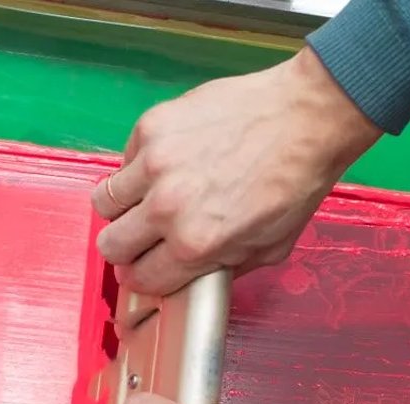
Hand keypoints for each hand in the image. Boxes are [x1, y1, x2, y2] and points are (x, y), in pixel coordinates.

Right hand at [91, 48, 381, 295]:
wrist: (305, 118)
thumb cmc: (295, 180)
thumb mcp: (271, 248)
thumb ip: (224, 269)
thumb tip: (192, 278)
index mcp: (196, 245)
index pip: (139, 279)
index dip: (143, 277)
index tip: (147, 267)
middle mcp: (168, 207)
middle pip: (110, 245)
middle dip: (125, 249)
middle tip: (143, 238)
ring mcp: (155, 164)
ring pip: (104, 202)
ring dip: (123, 208)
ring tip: (147, 199)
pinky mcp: (152, 126)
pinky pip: (123, 160)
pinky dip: (137, 167)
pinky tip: (167, 164)